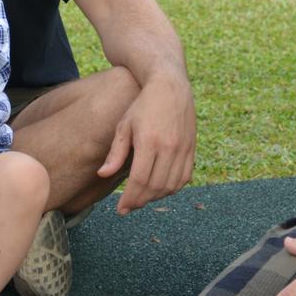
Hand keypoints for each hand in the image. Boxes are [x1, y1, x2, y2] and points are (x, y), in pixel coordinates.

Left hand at [98, 74, 195, 214]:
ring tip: (142, 199)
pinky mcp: (192, 149)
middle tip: (129, 207)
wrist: (170, 87)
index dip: (130, 198)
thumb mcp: (124, 125)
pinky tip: (159, 189)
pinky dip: (171, 189)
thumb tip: (103, 175)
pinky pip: (184, 178)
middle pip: (155, 186)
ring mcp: (183, 149)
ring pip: (171, 185)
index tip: (121, 209)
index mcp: (149, 141)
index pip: (140, 180)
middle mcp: (169, 147)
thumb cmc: (142, 105)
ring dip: (156, 197)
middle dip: (140, 201)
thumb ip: (115, 153)